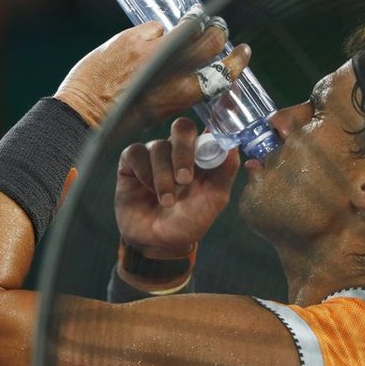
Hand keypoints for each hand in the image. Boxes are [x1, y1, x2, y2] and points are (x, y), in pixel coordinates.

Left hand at [53, 19, 250, 127]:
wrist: (82, 112)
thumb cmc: (119, 119)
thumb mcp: (158, 112)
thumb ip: (178, 91)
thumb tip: (194, 72)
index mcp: (180, 96)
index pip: (221, 73)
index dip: (236, 62)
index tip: (242, 53)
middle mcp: (170, 71)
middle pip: (209, 41)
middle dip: (218, 33)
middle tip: (218, 30)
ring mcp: (151, 51)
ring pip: (185, 28)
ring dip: (188, 30)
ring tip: (183, 34)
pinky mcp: (132, 38)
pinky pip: (154, 27)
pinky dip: (154, 34)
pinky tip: (145, 44)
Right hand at [115, 118, 239, 257]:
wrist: (159, 243)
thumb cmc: (189, 220)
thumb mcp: (215, 199)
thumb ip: (226, 171)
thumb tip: (233, 145)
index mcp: (201, 155)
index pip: (208, 128)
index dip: (214, 122)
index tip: (219, 126)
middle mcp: (178, 150)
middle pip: (181, 127)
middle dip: (183, 151)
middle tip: (184, 179)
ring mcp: (154, 155)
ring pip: (158, 147)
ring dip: (163, 176)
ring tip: (167, 201)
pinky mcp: (131, 162)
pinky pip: (136, 153)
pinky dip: (144, 173)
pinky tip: (148, 190)